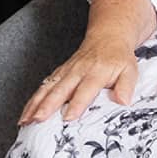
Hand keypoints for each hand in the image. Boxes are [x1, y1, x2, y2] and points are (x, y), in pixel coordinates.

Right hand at [20, 33, 138, 123]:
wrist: (107, 37)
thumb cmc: (118, 57)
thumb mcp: (130, 70)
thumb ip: (126, 86)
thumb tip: (123, 101)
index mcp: (97, 71)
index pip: (86, 89)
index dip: (77, 103)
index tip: (68, 117)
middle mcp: (78, 71)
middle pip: (61, 89)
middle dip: (48, 105)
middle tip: (38, 119)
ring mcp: (66, 71)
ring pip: (48, 88)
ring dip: (35, 104)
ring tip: (26, 120)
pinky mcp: (59, 73)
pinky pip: (44, 86)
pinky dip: (32, 100)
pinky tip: (25, 113)